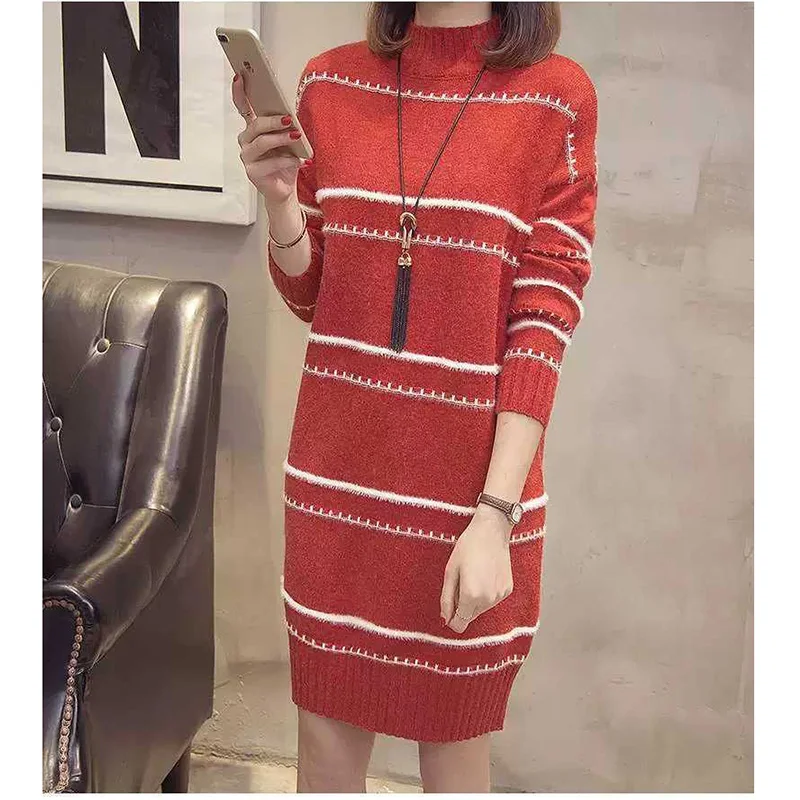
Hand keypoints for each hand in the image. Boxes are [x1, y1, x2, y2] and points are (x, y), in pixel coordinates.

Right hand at [231, 72, 309, 205]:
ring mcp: (247, 156)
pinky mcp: (252, 172)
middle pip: (255, 125)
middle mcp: (246, 141)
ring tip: (296, 138)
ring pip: (262, 142)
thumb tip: (289, 114)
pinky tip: (300, 161)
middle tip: (288, 119)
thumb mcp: (288, 140)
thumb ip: (285, 127)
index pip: (243, 108)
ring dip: (280, 139)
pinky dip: (287, 160)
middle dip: (272, 121)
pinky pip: (270, 163)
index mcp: (253, 130)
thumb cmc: (286, 162)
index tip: (239, 77)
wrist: (285, 190)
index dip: (239, 92)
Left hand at [440, 505, 513, 632]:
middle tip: (461, 582)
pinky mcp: (507, 589)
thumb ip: (446, 598)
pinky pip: (492, 599)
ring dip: (475, 599)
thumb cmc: (467, 547)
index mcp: (471, 596)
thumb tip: (446, 618)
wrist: (491, 531)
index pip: (459, 624)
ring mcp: (500, 596)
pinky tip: (485, 574)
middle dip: (463, 606)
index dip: (452, 619)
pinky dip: (486, 592)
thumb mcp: (450, 571)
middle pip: (470, 617)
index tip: (449, 607)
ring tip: (474, 575)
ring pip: (481, 609)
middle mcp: (488, 600)